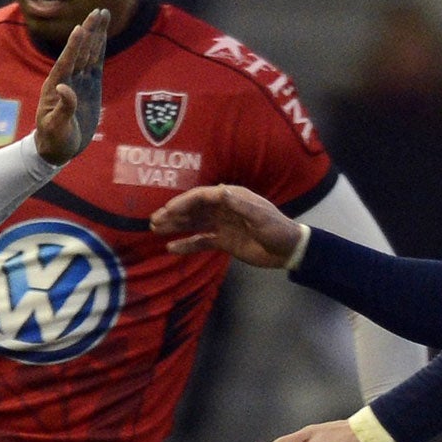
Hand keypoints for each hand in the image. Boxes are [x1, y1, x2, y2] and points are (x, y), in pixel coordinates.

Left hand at [33, 7, 109, 162]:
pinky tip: (103, 36)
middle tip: (97, 11)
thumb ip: (62, 108)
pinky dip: (99, 49)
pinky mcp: (89, 88)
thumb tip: (63, 88)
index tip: (80, 28)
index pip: (66, 62)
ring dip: (96, 35)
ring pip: (89, 53)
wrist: (57, 150)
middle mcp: (66, 80)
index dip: (73, 46)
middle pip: (80, 51)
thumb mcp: (55, 127)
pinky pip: (95, 65)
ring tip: (103, 15)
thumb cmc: (53, 140)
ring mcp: (78, 83)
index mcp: (54, 87)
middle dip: (89, 31)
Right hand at [153, 184, 303, 266]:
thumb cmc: (277, 229)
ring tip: (155, 229)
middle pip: (194, 209)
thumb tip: (220, 191)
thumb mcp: (260, 216)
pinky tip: (172, 248)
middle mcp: (224, 209)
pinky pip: (200, 242)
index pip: (203, 196)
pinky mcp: (223, 241)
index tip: (168, 210)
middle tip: (154, 220)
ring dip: (175, 226)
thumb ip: (239, 205)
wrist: (288, 250)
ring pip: (194, 224)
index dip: (184, 202)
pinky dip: (187, 245)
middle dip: (174, 213)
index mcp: (233, 198)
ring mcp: (222, 225)